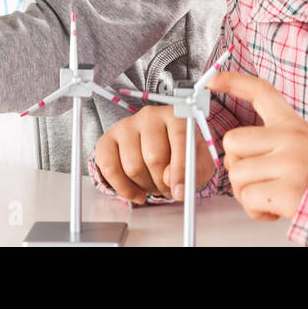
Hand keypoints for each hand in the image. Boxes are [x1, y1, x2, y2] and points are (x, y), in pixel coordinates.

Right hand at [92, 105, 214, 203]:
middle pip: (153, 156)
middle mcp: (150, 115)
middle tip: (168, 189)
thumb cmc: (181, 155)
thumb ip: (194, 170)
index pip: (179, 137)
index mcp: (176, 115)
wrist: (161, 150)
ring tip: (155, 184)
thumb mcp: (199, 162)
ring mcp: (126, 125)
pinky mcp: (107, 139)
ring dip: (146, 186)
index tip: (180, 191)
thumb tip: (170, 178)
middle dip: (162, 182)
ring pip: (132, 166)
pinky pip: (109, 168)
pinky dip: (123, 188)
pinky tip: (136, 192)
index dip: (180, 168)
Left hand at [210, 71, 307, 221]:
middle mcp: (291, 138)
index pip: (261, 92)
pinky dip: (255, 210)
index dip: (234, 82)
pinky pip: (249, 199)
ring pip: (237, 174)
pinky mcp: (287, 191)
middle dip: (236, 164)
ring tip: (269, 195)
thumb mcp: (305, 144)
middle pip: (233, 141)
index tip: (213, 79)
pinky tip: (273, 209)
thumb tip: (235, 149)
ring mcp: (289, 163)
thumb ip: (275, 140)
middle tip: (256, 177)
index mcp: (293, 125)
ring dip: (246, 192)